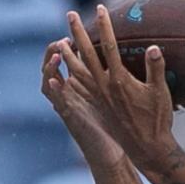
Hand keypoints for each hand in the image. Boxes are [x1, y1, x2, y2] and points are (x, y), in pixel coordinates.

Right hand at [40, 38, 126, 170]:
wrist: (119, 150)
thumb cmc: (122, 123)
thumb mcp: (120, 95)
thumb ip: (121, 76)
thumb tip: (134, 57)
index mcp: (84, 85)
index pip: (71, 60)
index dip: (70, 47)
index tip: (74, 33)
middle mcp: (72, 92)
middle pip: (56, 66)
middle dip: (55, 50)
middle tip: (62, 38)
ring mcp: (68, 103)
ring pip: (50, 81)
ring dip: (51, 67)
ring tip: (57, 53)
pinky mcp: (69, 117)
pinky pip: (57, 102)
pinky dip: (54, 91)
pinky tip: (54, 81)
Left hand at [64, 6, 176, 168]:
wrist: (147, 147)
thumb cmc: (157, 120)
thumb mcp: (160, 93)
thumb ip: (155, 69)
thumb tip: (153, 47)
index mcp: (119, 80)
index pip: (110, 46)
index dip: (105, 26)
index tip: (100, 9)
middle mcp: (104, 86)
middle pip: (87, 54)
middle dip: (78, 33)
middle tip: (70, 14)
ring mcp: (99, 96)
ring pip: (78, 71)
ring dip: (69, 55)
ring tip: (61, 42)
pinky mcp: (98, 106)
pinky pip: (80, 87)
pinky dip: (71, 77)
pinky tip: (68, 73)